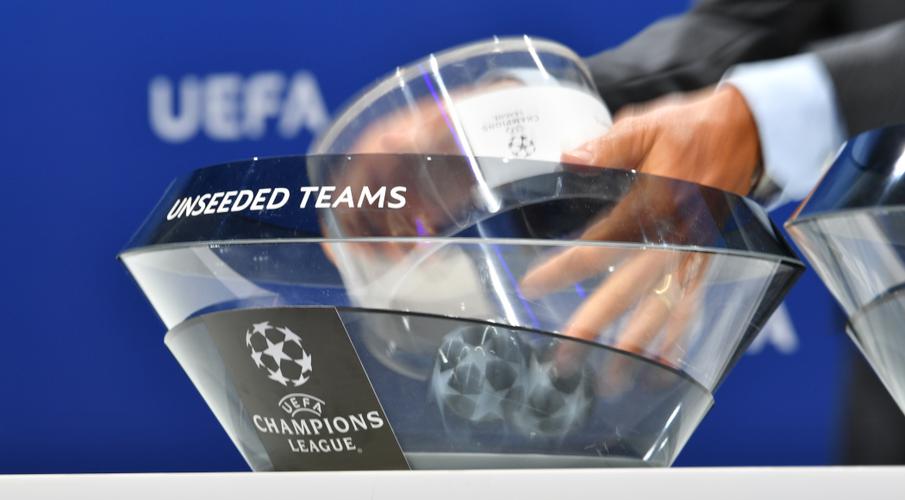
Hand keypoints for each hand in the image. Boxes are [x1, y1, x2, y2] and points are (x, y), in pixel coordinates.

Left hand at [520, 86, 760, 385]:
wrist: (749, 130)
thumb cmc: (692, 128)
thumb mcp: (646, 125)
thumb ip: (606, 144)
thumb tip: (568, 156)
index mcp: (653, 204)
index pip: (600, 243)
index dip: (565, 268)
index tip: (533, 287)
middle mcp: (673, 236)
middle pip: (628, 288)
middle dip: (596, 323)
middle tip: (566, 355)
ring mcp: (694, 251)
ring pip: (661, 306)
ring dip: (636, 343)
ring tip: (613, 378)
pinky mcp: (708, 257)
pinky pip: (692, 303)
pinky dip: (678, 334)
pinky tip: (664, 362)